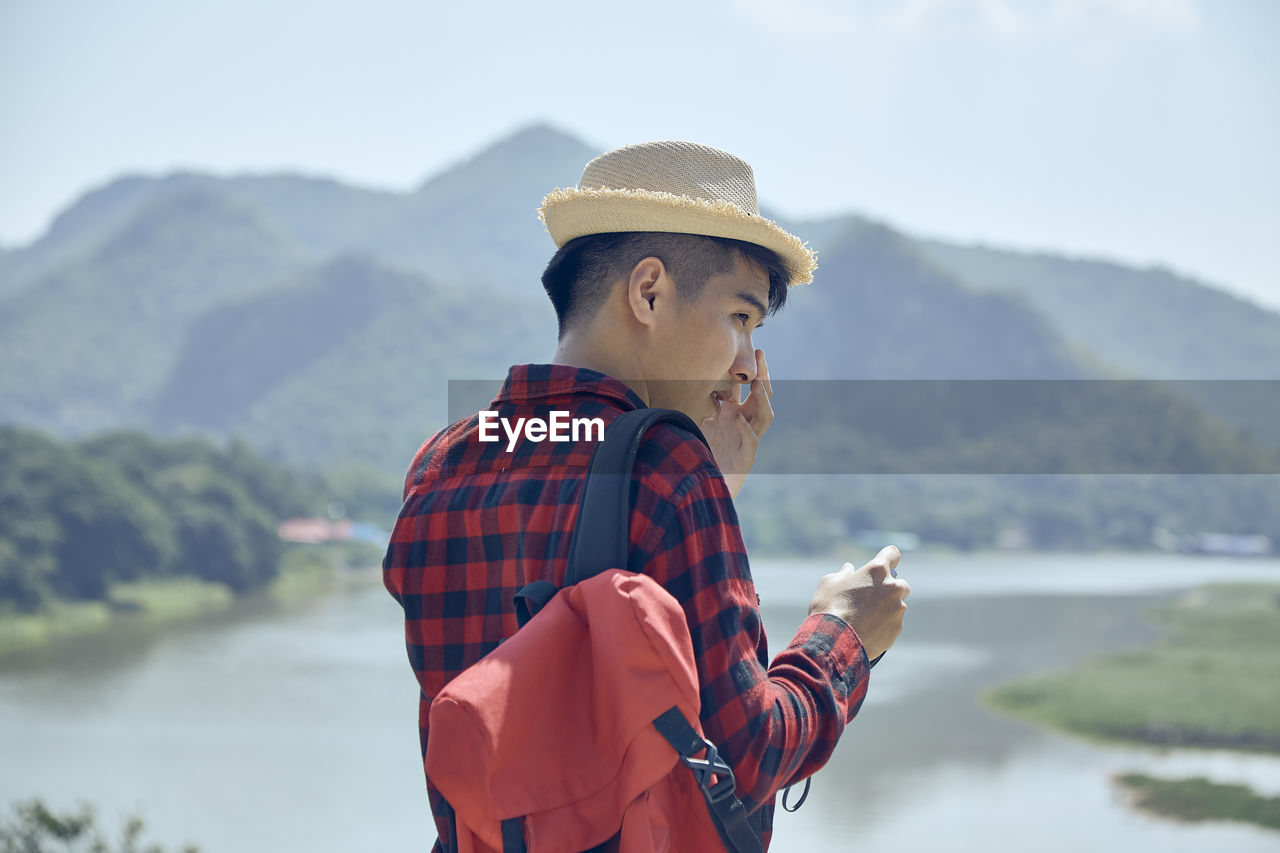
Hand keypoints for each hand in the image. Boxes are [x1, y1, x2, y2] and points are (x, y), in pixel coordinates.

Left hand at [702, 350, 773, 498]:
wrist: (708, 480)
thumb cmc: (707, 450)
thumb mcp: (704, 421)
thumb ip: (706, 403)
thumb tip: (696, 378)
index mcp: (738, 412)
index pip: (750, 388)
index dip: (754, 370)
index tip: (753, 350)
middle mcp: (747, 423)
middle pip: (762, 396)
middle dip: (763, 376)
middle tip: (761, 356)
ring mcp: (750, 439)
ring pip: (765, 417)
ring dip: (761, 400)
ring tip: (757, 385)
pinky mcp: (747, 457)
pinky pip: (751, 441)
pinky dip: (746, 430)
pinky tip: (739, 419)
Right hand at [808, 546, 909, 660]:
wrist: (834, 642)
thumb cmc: (829, 608)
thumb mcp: (829, 583)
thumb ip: (843, 574)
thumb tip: (849, 570)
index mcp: (877, 571)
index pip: (892, 554)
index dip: (887, 557)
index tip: (884, 562)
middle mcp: (892, 588)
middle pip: (900, 583)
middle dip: (888, 588)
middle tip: (870, 596)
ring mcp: (897, 610)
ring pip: (897, 605)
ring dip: (886, 608)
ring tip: (865, 618)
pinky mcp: (896, 629)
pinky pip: (892, 623)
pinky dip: (883, 625)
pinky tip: (867, 630)